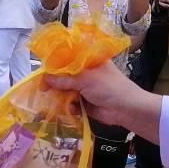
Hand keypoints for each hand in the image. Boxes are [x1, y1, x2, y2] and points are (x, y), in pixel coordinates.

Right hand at [45, 60, 160, 130]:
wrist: (126, 109)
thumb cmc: (109, 87)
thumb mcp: (85, 79)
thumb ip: (64, 79)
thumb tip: (44, 77)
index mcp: (89, 61)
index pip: (68, 58)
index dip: (55, 64)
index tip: (42, 70)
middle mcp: (86, 73)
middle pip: (65, 76)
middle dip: (55, 82)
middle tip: (43, 88)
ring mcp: (86, 88)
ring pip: (66, 90)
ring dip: (61, 96)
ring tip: (55, 99)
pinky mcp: (85, 103)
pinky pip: (72, 103)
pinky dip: (69, 106)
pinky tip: (71, 109)